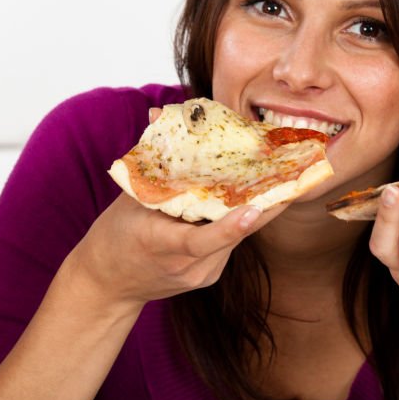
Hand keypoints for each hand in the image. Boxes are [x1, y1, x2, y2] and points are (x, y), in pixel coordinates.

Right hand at [65, 106, 284, 310]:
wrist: (107, 284)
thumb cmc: (114, 236)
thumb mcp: (129, 198)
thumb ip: (152, 161)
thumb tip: (161, 115)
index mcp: (163, 247)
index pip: (201, 241)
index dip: (231, 227)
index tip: (255, 209)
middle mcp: (189, 266)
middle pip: (233, 236)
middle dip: (264, 204)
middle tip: (291, 175)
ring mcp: (203, 274)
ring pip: (239, 237)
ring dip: (259, 208)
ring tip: (284, 178)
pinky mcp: (210, 275)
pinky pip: (232, 242)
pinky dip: (242, 219)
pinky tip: (259, 196)